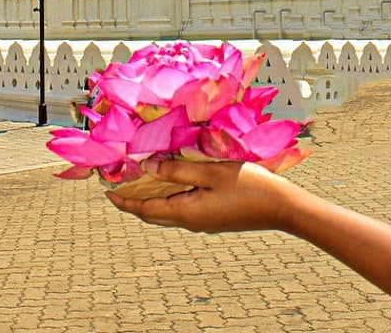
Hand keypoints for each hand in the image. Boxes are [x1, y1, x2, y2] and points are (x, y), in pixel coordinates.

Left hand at [106, 159, 293, 232]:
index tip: (107, 192)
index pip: (145, 209)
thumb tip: (148, 167)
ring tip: (141, 181)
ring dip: (151, 199)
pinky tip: (173, 182)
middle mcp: (190, 221)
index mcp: (186, 212)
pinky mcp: (213, 218)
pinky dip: (169, 197)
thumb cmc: (248, 186)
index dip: (124, 201)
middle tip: (119, 187)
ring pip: (167, 211)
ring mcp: (203, 222)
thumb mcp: (210, 173)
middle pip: (153, 214)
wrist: (282, 208)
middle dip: (133, 202)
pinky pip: (182, 209)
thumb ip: (178, 169)